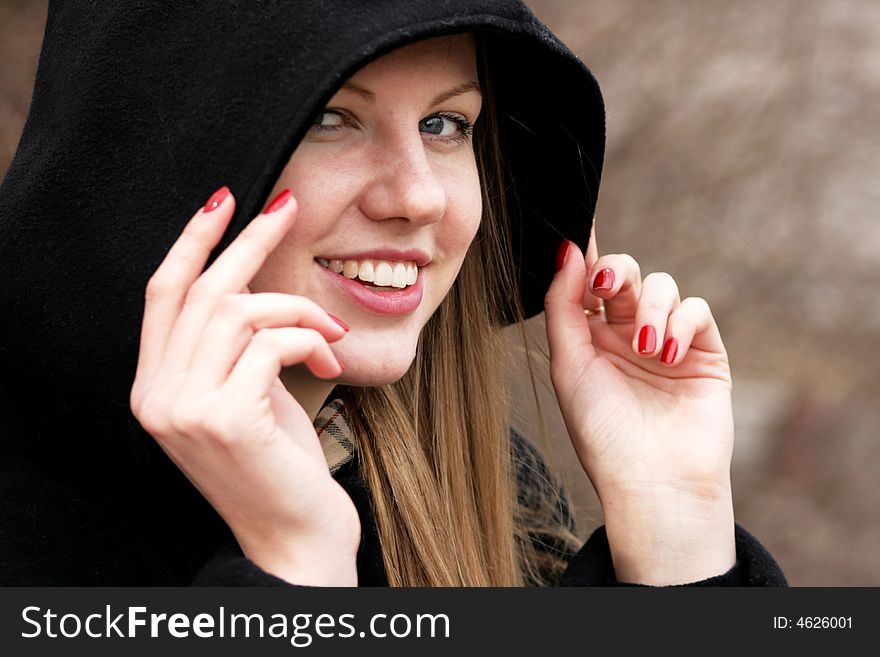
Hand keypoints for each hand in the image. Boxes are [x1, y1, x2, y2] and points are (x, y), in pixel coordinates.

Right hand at [130, 187, 359, 585]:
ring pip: (240, 311)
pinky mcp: (225, 419)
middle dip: (250, 240)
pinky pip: (272, 343)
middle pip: (202, 290)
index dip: (192, 240)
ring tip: (332, 333)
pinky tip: (330, 359)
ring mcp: (184, 409)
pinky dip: (311, 338)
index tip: (225, 199)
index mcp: (153, 386)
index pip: (163, 293)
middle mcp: (156, 396)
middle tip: (288, 206)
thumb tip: (257, 275)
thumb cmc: (279, 462)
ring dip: (299, 309)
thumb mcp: (247, 392)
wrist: (295, 534)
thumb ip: (235, 344)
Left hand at [544, 226, 735, 584]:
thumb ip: (563, 306)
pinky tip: (666, 354)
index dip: (585, 252)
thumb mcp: (569, 365)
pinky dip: (680, 323)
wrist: (653, 481)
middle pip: (624, 274)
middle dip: (616, 271)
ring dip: (650, 308)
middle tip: (607, 284)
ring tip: (645, 347)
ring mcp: (666, 340)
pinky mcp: (703, 352)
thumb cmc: (603, 431)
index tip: (579, 223)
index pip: (587, 282)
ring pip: (662, 286)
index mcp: (589, 337)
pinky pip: (695, 311)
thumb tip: (568, 250)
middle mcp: (626, 333)